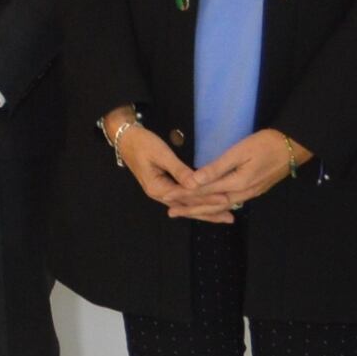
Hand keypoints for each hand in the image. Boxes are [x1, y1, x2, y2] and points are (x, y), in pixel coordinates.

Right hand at [105, 108, 221, 223]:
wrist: (126, 138)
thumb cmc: (142, 144)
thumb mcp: (161, 154)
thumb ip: (179, 170)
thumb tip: (195, 185)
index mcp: (158, 188)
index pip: (187, 197)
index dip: (207, 198)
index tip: (224, 198)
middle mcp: (160, 194)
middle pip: (188, 207)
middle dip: (210, 212)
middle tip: (230, 216)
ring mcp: (162, 192)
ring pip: (187, 206)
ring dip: (205, 211)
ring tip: (224, 216)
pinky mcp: (165, 187)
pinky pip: (183, 199)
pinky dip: (197, 204)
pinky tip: (208, 207)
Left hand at [172, 129, 301, 218]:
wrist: (294, 147)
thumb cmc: (266, 144)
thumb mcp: (240, 151)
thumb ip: (217, 167)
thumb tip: (194, 180)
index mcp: (238, 184)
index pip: (205, 191)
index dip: (185, 194)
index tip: (167, 196)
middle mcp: (243, 193)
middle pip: (212, 204)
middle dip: (190, 208)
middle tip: (171, 212)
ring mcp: (250, 194)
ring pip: (221, 205)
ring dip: (202, 209)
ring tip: (185, 212)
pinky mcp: (255, 190)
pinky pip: (230, 202)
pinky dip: (216, 206)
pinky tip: (211, 207)